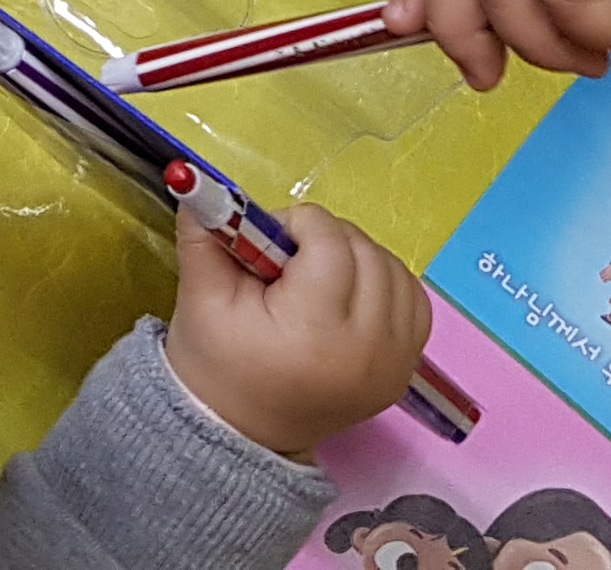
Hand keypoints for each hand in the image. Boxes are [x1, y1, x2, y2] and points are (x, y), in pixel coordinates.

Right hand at [163, 202, 431, 459]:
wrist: (239, 432)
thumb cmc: (216, 362)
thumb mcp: (199, 295)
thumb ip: (204, 231)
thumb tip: (197, 179)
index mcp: (315, 334)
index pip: (330, 243)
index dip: (297, 224)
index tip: (269, 241)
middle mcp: (367, 351)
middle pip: (366, 253)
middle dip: (327, 238)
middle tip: (289, 258)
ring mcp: (394, 364)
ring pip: (395, 271)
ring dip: (359, 257)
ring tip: (318, 275)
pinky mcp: (405, 371)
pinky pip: (413, 301)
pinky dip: (386, 283)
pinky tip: (350, 292)